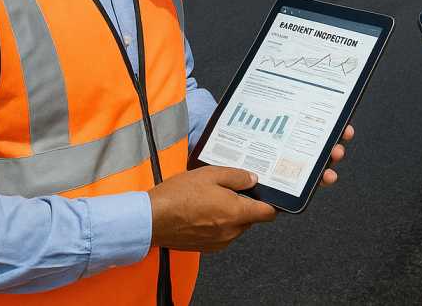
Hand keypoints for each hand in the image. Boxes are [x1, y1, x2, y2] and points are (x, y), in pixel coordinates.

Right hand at [149, 124, 355, 251]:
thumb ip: (236, 176)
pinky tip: (203, 208)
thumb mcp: (210, 174)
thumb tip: (252, 179)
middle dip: (247, 204)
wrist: (149, 219)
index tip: (272, 194)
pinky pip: (221, 233)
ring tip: (214, 195)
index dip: (272, 203)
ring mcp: (218, 242)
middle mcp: (231, 232)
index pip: (269, 214)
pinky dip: (218, 221)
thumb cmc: (177, 196)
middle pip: (252, 218)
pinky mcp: (205, 247)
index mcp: (237, 214)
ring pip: (236, 225)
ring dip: (231, 212)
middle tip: (234, 187)